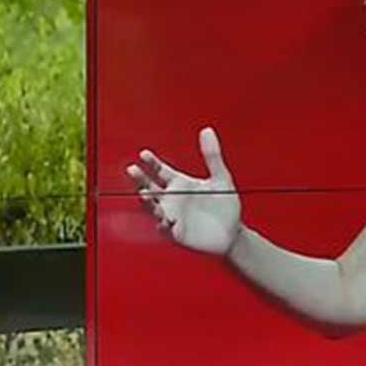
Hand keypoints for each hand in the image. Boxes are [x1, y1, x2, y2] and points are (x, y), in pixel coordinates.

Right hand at [125, 127, 241, 255]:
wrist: (232, 234)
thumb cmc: (226, 206)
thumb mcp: (221, 178)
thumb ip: (212, 156)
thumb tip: (207, 131)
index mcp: (181, 183)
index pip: (160, 170)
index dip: (151, 162)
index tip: (144, 154)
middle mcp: (173, 199)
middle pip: (149, 186)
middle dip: (140, 178)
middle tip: (133, 170)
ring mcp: (172, 215)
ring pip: (152, 207)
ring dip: (147, 201)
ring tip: (144, 193)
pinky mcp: (176, 232)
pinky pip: (165, 228)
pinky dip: (163, 224)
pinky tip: (165, 219)